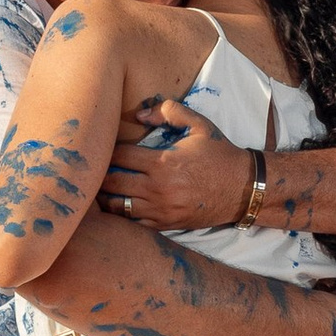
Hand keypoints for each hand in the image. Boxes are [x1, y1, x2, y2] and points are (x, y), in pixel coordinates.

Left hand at [95, 99, 255, 229]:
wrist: (243, 188)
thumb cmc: (219, 154)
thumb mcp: (199, 125)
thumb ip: (169, 112)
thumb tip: (139, 114)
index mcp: (162, 162)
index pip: (119, 156)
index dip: (106, 150)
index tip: (102, 146)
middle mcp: (157, 189)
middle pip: (112, 182)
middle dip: (98, 174)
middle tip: (91, 168)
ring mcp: (161, 210)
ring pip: (118, 206)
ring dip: (105, 196)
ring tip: (97, 188)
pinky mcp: (166, 224)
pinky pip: (133, 223)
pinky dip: (121, 215)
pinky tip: (116, 205)